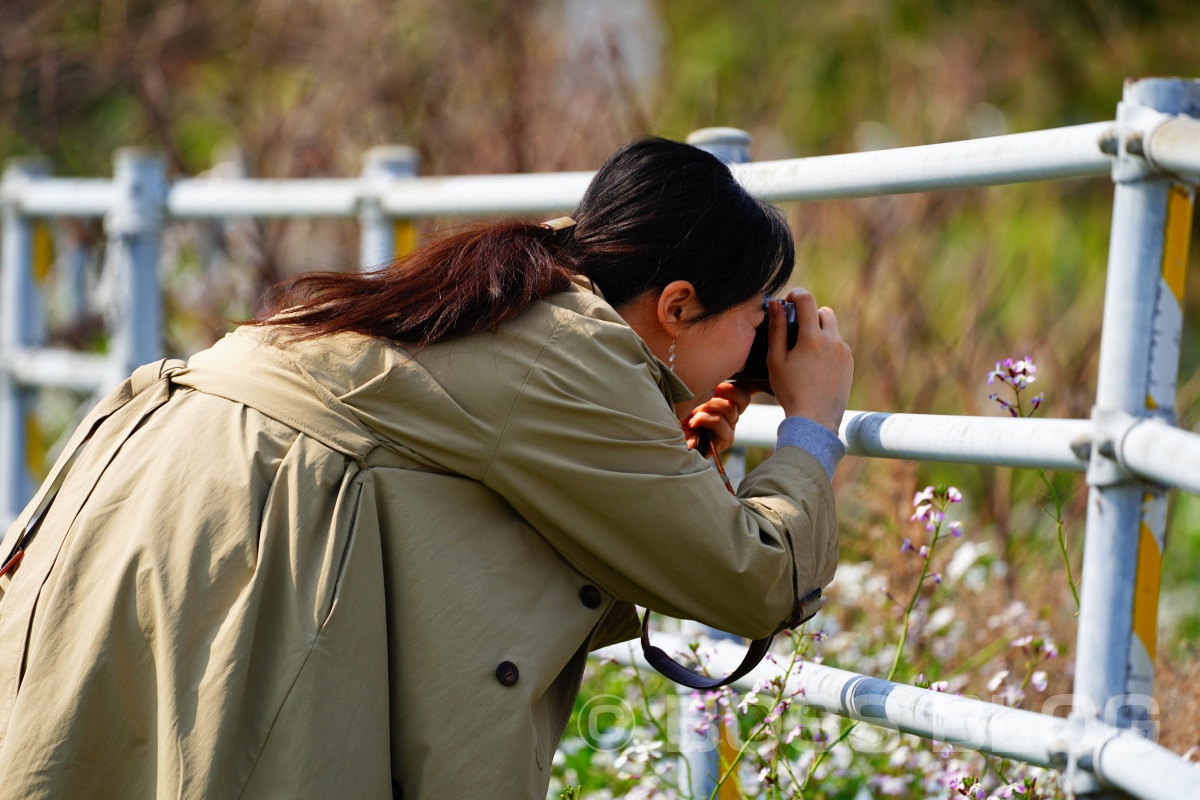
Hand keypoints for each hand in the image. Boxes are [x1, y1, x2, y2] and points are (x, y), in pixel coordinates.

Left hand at [682, 382, 752, 454]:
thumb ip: (706, 388)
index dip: (734, 386)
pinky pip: (720, 422)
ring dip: (707, 407)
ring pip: (730, 408)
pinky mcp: (725, 441)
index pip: (743, 392)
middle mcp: (731, 417)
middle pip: (742, 398)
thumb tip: (716, 382)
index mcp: (726, 404)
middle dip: (721, 392)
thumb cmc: (676, 414)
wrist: (666, 437)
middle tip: (704, 394)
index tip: (716, 384)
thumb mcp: (691, 395)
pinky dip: (704, 419)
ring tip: (693, 413)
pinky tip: (692, 423)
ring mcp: (729, 429)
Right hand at [767, 288, 852, 433]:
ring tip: (805, 353)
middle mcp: (833, 340)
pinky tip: (815, 367)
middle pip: (824, 312)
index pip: (807, 300)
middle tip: (795, 330)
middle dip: (810, 314)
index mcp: (812, 337)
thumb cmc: (790, 391)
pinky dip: (828, 349)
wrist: (815, 420)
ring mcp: (844, 353)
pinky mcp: (850, 364)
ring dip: (819, 332)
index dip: (796, 294)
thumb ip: (776, 329)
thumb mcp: (776, 360)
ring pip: (832, 330)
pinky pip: (838, 347)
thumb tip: (777, 304)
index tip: (788, 300)